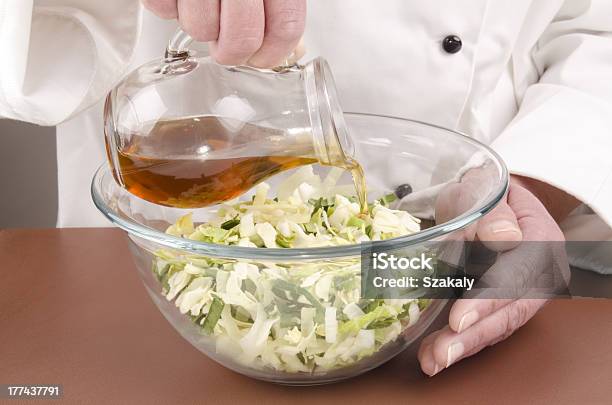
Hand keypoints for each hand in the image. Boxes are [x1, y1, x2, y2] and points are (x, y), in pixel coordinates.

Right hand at [142, 0, 305, 66]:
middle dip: (232, 52)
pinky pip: (163, 9)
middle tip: (227, 46)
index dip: (273, 52)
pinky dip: (169, 6)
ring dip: (199, 24)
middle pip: (242, 39)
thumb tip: (279, 39)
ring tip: (202, 0)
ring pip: (200, 29)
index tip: (262, 58)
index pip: (284, 27)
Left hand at [418, 175, 567, 375]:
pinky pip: (482, 325)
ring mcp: (518, 291)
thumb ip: (495, 212)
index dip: (488, 300)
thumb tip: (503, 238)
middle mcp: (536, 273)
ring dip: (463, 346)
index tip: (459, 319)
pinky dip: (459, 341)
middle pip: (510, 312)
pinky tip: (433, 355)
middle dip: (474, 336)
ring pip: (496, 325)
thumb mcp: (486, 187)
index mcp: (541, 242)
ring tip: (433, 361)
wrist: (484, 195)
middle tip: (442, 354)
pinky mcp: (497, 301)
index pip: (517, 277)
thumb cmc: (483, 189)